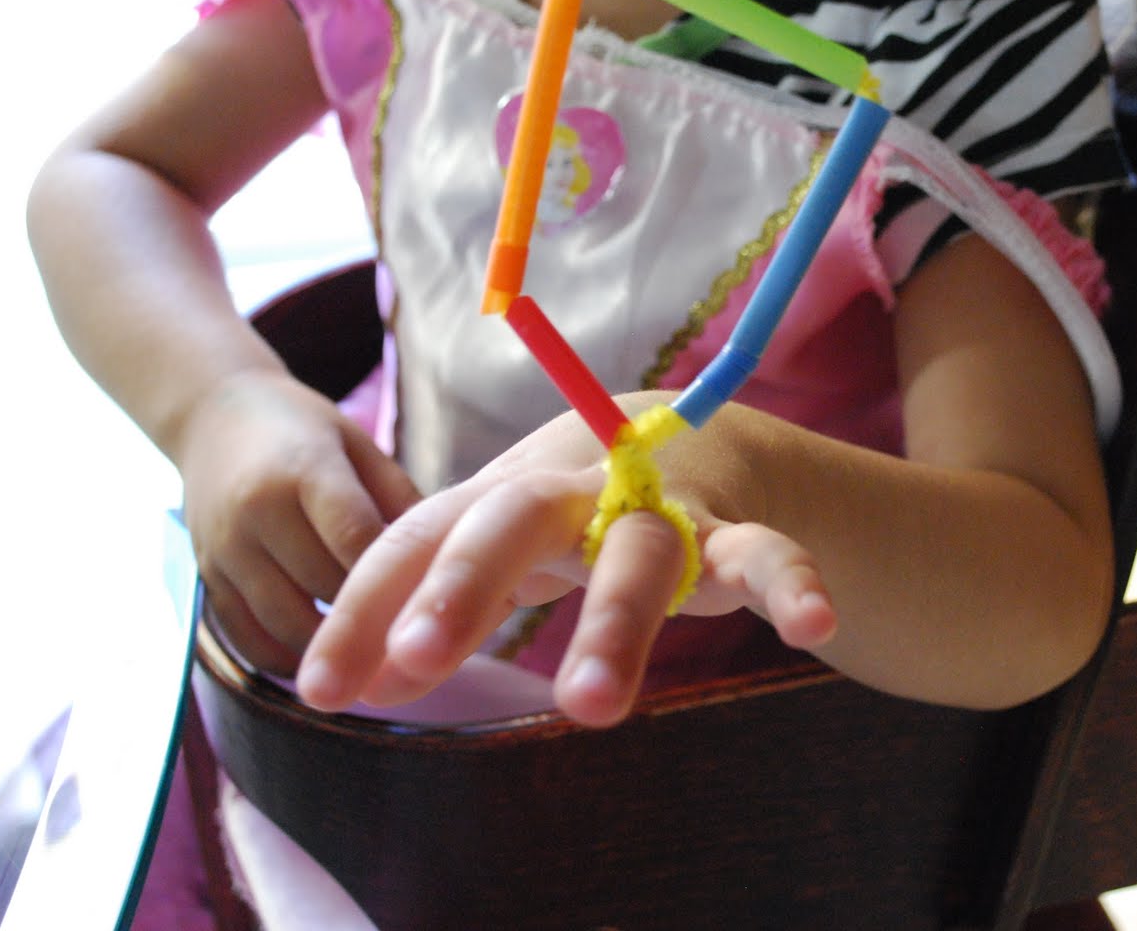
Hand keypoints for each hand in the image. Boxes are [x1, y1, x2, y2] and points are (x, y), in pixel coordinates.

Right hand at [177, 369, 420, 672]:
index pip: (354, 534)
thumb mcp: (358, 444)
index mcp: (303, 469)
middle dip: (372, 614)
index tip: (432, 603)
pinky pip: (247, 638)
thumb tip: (441, 559)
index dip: (394, 574)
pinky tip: (325, 659)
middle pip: (323, 585)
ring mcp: (225, 549)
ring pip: (285, 622)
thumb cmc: (303, 431)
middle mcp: (256, 512)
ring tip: (377, 657)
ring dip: (333, 647)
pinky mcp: (206, 577)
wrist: (214, 417)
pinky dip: (287, 659)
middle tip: (416, 639)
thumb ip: (398, 498)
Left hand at [296, 403, 837, 727]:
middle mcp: (571, 487)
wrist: (688, 432)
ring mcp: (657, 504)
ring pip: (638, 551)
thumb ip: (424, 605)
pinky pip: (766, 553)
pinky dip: (792, 584)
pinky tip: (813, 627)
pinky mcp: (733, 527)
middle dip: (463, 584)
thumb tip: (345, 686)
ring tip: (591, 705)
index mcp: (498, 492)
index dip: (365, 606)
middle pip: (512, 517)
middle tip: (416, 659)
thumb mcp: (494, 549)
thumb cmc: (566, 506)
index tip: (322, 686)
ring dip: (615, 623)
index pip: (417, 536)